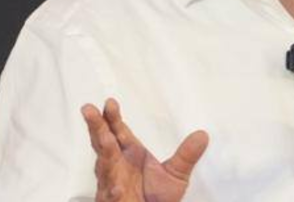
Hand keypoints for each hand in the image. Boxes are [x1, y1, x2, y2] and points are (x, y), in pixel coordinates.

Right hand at [81, 98, 208, 201]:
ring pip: (104, 166)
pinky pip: (111, 196)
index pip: (118, 132)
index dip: (112, 118)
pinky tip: (115, 188)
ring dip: (104, 153)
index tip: (110, 102)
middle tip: (90, 110)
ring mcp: (112, 184)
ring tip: (105, 138)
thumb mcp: (176, 175)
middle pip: (104, 142)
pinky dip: (112, 191)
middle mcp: (117, 166)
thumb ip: (186, 155)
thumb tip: (203, 135)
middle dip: (97, 127)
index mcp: (129, 155)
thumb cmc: (156, 198)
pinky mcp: (113, 201)